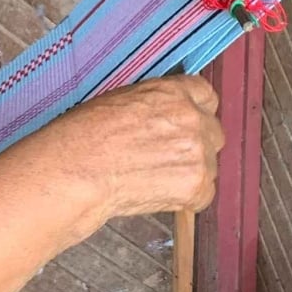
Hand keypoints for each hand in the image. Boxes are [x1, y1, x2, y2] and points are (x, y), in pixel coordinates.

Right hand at [20, 75, 223, 233]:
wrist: (78, 171)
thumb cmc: (86, 136)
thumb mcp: (124, 100)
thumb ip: (157, 104)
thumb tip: (166, 113)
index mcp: (174, 93)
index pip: (206, 96)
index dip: (195, 112)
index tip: (185, 125)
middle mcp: (193, 119)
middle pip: (213, 132)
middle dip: (195, 145)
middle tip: (166, 157)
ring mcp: (198, 154)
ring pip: (209, 165)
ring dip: (189, 172)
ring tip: (154, 178)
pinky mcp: (196, 186)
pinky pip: (204, 194)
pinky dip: (186, 199)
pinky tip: (158, 193)